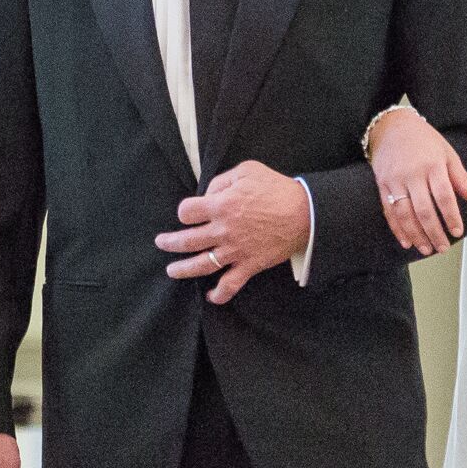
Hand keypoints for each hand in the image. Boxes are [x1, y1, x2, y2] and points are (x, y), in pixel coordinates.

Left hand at [159, 161, 310, 304]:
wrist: (305, 213)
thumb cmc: (276, 189)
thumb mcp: (247, 170)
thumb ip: (222, 181)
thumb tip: (208, 194)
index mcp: (221, 205)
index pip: (186, 212)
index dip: (185, 211)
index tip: (189, 212)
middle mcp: (223, 231)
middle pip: (186, 241)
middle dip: (169, 243)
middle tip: (161, 243)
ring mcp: (234, 251)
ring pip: (201, 265)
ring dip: (182, 269)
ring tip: (172, 270)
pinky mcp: (249, 265)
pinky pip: (230, 285)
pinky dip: (219, 294)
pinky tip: (211, 297)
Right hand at [368, 106, 466, 255]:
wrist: (391, 126)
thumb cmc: (423, 140)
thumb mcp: (447, 154)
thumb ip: (461, 178)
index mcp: (433, 165)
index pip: (444, 196)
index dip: (451, 216)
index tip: (457, 231)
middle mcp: (413, 174)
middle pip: (424, 210)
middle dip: (434, 232)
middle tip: (443, 247)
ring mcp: (395, 180)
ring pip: (405, 214)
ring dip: (416, 235)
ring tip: (426, 249)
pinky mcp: (382, 185)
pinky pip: (389, 211)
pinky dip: (398, 229)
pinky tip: (406, 241)